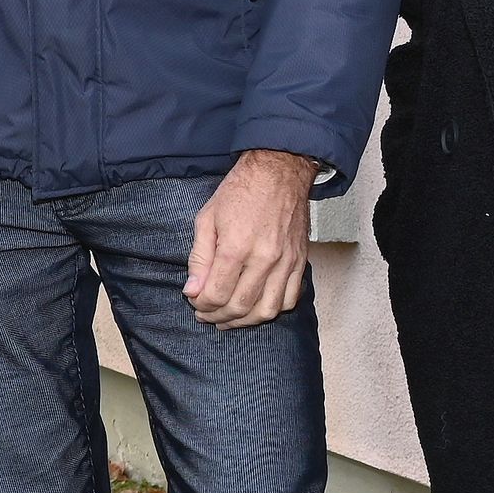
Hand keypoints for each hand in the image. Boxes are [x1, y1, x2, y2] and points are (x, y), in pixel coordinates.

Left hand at [185, 149, 316, 327]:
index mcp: (236, 247)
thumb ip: (199, 258)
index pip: (216, 295)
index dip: (202, 306)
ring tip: (229, 318)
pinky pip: (290, 300)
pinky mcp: (300, 262)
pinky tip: (256, 307)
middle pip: (239, 306)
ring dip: (244, 321)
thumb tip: (192, 291)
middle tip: (206, 315)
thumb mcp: (207, 218)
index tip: (195, 303)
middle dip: (218, 317)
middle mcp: (263, 258)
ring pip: (266, 310)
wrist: (279, 171)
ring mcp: (285, 262)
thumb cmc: (241, 191)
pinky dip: (272, 310)